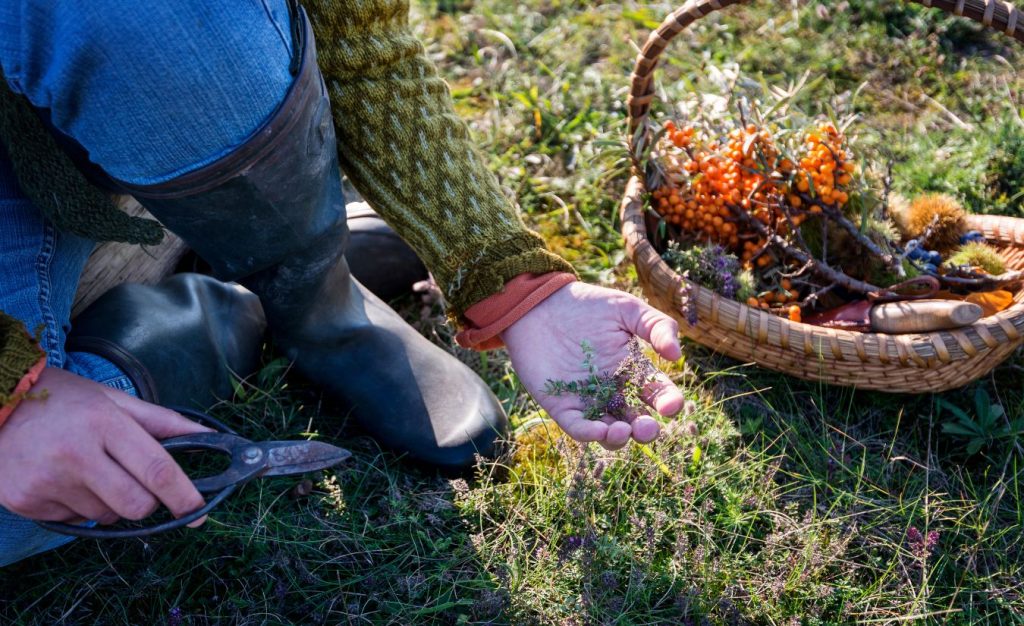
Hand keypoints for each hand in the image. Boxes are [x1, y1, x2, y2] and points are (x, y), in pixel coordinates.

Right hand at [0, 368, 211, 525]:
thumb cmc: (61, 400)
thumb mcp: (113, 400)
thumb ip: (163, 422)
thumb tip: (209, 437)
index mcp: (103, 423)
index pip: (156, 469)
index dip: (183, 495)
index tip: (200, 510)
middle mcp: (75, 454)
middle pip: (136, 505)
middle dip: (148, 502)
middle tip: (137, 481)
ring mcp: (47, 482)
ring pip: (107, 516)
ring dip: (110, 501)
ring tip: (88, 469)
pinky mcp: (26, 502)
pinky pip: (76, 521)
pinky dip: (79, 506)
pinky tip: (63, 478)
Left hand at [501, 282, 683, 449]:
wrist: (540, 304)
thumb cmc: (586, 304)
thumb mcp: (626, 308)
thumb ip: (657, 326)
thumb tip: (676, 355)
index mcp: (634, 371)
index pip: (659, 394)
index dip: (669, 403)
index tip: (671, 406)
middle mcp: (614, 392)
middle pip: (637, 422)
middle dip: (646, 431)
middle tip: (646, 428)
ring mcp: (588, 402)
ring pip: (609, 433)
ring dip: (619, 438)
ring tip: (622, 430)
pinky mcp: (562, 406)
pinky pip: (577, 427)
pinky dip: (589, 434)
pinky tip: (599, 430)